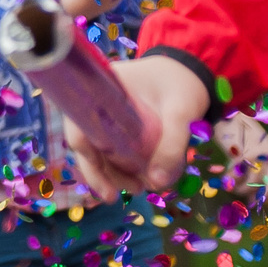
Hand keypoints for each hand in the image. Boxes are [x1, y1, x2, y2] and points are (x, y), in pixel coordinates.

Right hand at [62, 54, 206, 194]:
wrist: (188, 71)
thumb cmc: (181, 84)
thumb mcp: (182, 113)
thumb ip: (172, 146)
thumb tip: (157, 183)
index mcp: (101, 89)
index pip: (79, 125)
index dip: (86, 157)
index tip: (104, 185)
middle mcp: (96, 102)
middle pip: (86, 142)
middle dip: (99, 173)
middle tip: (117, 195)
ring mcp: (105, 115)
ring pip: (98, 150)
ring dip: (112, 173)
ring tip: (138, 188)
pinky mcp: (117, 126)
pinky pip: (111, 149)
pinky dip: (122, 166)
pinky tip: (139, 178)